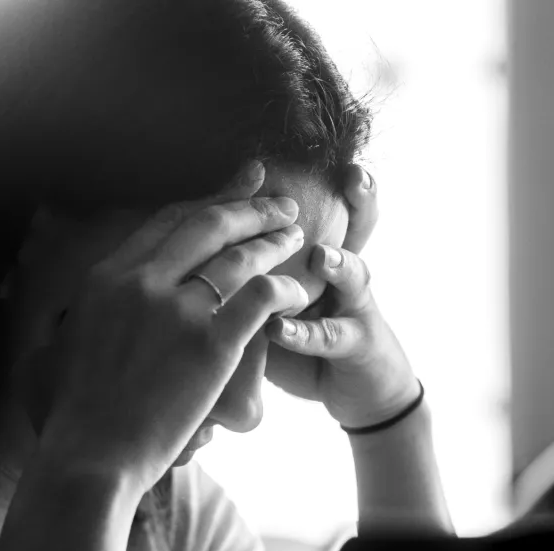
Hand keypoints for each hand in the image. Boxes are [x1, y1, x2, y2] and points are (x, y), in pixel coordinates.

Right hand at [11, 162, 309, 485]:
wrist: (89, 459)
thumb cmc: (66, 417)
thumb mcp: (50, 354)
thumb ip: (64, 324)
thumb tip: (67, 318)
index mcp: (106, 277)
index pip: (167, 222)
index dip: (208, 199)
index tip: (236, 187)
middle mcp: (143, 282)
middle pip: (208, 225)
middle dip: (251, 207)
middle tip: (281, 202)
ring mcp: (178, 311)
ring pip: (238, 257)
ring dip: (272, 240)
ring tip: (294, 235)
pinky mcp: (212, 346)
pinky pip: (259, 300)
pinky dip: (282, 289)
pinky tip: (296, 291)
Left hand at [263, 164, 420, 428]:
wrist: (351, 389)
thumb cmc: (302, 341)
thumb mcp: (271, 298)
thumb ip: (248, 272)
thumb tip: (192, 248)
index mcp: (320, 257)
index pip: (319, 209)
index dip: (313, 183)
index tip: (292, 158)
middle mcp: (343, 274)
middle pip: (359, 227)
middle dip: (361, 201)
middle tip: (355, 176)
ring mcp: (356, 309)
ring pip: (355, 277)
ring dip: (340, 263)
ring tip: (322, 254)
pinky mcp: (361, 346)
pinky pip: (334, 336)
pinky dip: (307, 333)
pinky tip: (282, 329)